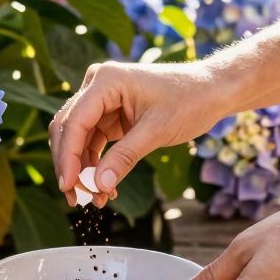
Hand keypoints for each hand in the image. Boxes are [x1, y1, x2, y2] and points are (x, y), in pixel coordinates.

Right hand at [49, 61, 222, 206]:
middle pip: (68, 129)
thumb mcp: (157, 131)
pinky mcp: (109, 114)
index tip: (69, 187)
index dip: (68, 157)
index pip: (74, 122)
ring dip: (82, 169)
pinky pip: (92, 141)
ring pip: (77, 139)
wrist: (211, 91)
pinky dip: (94, 164)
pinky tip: (103, 187)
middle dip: (70, 166)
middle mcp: (97, 86)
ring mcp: (102, 100)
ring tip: (95, 198)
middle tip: (77, 199)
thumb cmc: (189, 101)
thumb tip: (97, 186)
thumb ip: (125, 157)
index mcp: (106, 80)